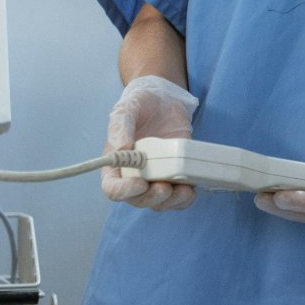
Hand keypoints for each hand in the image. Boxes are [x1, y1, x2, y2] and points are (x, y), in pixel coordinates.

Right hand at [102, 73, 198, 210]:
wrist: (164, 101)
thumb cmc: (139, 106)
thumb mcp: (126, 110)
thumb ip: (120, 127)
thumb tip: (122, 148)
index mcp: (116, 165)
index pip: (113, 189)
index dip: (124, 191)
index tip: (139, 183)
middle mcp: (134, 177)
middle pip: (138, 200)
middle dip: (152, 198)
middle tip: (165, 187)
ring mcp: (155, 179)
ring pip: (160, 203)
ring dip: (172, 201)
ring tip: (184, 190)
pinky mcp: (175, 177)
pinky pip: (179, 198)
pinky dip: (186, 199)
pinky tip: (191, 188)